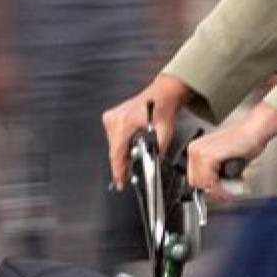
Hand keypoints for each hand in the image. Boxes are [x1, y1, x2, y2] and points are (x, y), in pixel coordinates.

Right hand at [103, 74, 189, 189]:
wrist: (161, 94)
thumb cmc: (162, 107)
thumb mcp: (165, 132)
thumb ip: (159, 149)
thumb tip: (154, 164)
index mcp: (125, 122)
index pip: (117, 153)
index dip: (118, 170)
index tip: (119, 182)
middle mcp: (115, 119)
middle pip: (115, 151)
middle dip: (122, 164)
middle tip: (127, 176)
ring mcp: (111, 117)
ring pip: (114, 145)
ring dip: (122, 154)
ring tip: (132, 158)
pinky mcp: (111, 117)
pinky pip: (114, 138)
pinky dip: (121, 145)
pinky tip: (130, 147)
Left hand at [186, 103, 276, 199]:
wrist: (255, 129)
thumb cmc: (245, 141)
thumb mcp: (224, 160)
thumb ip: (216, 173)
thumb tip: (214, 189)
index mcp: (196, 148)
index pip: (194, 177)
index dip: (207, 188)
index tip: (219, 194)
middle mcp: (195, 149)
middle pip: (196, 182)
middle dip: (213, 192)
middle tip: (226, 194)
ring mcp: (200, 152)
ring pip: (202, 184)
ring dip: (218, 192)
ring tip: (230, 193)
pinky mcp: (209, 156)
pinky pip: (211, 182)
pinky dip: (221, 190)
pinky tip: (230, 190)